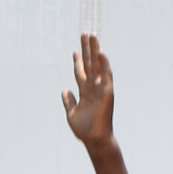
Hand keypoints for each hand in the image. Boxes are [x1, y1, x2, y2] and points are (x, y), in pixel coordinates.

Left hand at [62, 33, 115, 149]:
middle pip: (89, 64)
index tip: (75, 50)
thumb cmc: (84, 129)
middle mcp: (93, 87)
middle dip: (86, 49)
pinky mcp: (107, 92)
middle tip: (84, 34)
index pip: (81, 72)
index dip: (78, 60)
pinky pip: (106, 75)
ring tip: (93, 36)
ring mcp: (101, 88)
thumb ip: (68, 101)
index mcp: (85, 92)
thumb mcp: (71, 113)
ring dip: (95, 50)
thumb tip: (64, 90)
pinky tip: (101, 52)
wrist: (94, 139)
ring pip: (97, 65)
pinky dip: (104, 64)